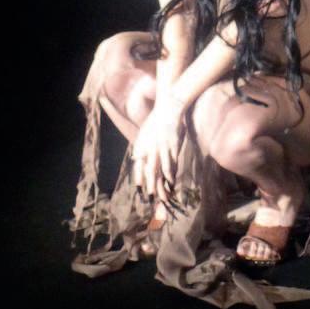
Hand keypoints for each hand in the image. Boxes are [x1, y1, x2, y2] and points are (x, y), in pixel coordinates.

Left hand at [132, 92, 184, 206]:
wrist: (168, 107)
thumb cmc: (158, 121)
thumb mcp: (146, 134)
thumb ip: (143, 147)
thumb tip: (138, 158)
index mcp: (142, 146)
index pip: (139, 168)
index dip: (140, 181)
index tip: (142, 194)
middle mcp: (149, 149)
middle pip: (148, 172)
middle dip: (150, 188)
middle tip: (151, 201)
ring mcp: (160, 148)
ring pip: (159, 170)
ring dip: (160, 184)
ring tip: (164, 197)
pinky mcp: (171, 145)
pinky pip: (170, 161)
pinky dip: (170, 172)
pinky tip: (171, 181)